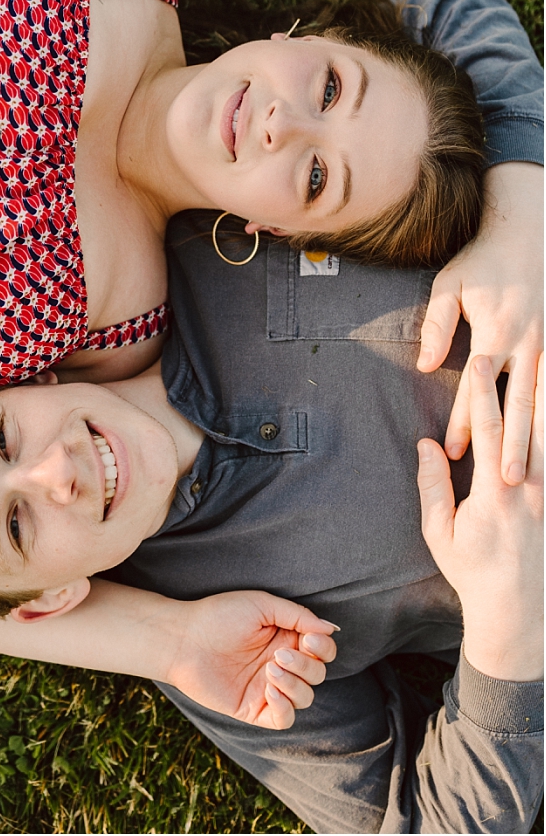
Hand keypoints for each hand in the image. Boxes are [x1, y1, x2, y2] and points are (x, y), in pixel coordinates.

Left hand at [164, 590, 337, 728]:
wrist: (184, 639)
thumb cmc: (219, 615)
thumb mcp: (262, 605)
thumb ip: (298, 616)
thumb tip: (331, 629)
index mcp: (286, 638)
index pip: (322, 650)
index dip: (323, 648)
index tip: (310, 638)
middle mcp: (281, 664)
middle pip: (318, 674)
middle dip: (306, 665)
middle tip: (280, 654)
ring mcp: (268, 688)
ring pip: (305, 697)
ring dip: (295, 684)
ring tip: (270, 668)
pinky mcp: (254, 708)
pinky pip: (284, 719)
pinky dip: (285, 707)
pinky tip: (270, 690)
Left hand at [417, 162, 543, 484]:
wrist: (528, 233)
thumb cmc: (483, 262)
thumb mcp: (450, 286)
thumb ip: (438, 326)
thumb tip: (426, 365)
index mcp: (495, 335)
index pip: (475, 391)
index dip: (462, 422)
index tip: (452, 453)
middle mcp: (525, 345)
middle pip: (516, 406)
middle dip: (509, 445)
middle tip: (504, 482)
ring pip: (542, 401)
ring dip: (537, 437)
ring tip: (532, 471)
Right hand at [417, 353, 542, 680]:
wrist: (519, 613)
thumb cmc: (473, 573)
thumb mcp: (440, 534)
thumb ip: (433, 487)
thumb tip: (427, 445)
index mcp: (494, 493)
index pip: (488, 429)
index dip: (483, 392)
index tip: (479, 359)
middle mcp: (528, 488)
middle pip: (530, 423)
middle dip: (526, 381)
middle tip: (528, 346)